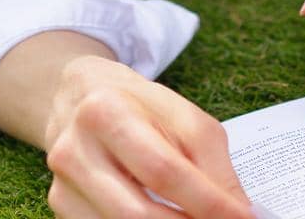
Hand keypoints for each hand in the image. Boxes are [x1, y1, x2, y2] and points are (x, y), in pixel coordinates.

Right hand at [44, 54, 254, 217]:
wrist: (78, 97)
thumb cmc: (138, 105)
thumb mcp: (182, 116)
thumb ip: (213, 164)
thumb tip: (243, 215)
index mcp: (106, 112)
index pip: (163, 171)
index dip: (208, 203)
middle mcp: (74, 150)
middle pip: (139, 214)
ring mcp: (63, 185)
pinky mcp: (61, 207)